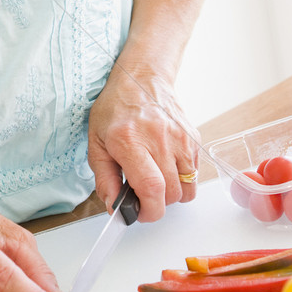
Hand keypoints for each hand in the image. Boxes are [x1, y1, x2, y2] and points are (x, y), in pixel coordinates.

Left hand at [88, 65, 199, 220]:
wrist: (141, 78)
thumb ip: (104, 179)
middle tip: (142, 195)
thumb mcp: (97, 143)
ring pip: (187, 188)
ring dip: (171, 194)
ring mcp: (181, 138)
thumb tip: (114, 207)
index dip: (148, 210)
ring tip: (155, 179)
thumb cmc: (115, 109)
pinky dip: (181, 179)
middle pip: (171, 194)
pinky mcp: (193, 138)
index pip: (151, 188)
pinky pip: (194, 174)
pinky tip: (165, 165)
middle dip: (156, 204)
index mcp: (130, 140)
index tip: (140, 213)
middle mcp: (159, 139)